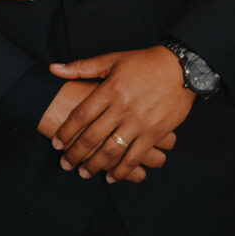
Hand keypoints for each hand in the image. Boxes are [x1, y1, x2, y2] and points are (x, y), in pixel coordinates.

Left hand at [48, 47, 193, 182]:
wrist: (180, 68)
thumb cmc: (144, 62)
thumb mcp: (112, 59)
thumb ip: (82, 67)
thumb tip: (54, 69)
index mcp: (110, 89)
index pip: (81, 115)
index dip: (66, 131)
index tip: (56, 143)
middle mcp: (122, 107)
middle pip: (93, 136)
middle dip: (75, 153)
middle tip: (65, 163)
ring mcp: (139, 122)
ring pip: (111, 151)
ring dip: (95, 165)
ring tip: (84, 172)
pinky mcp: (154, 133)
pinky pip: (134, 157)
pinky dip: (122, 170)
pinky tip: (111, 175)